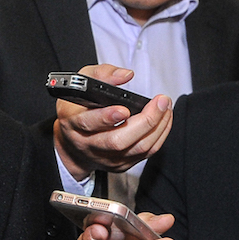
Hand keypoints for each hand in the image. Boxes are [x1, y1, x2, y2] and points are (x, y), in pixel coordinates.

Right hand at [54, 64, 173, 179]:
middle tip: (161, 102)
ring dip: (157, 127)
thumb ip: (102, 75)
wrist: (72, 143)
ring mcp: (105, 157)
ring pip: (136, 148)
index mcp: (73, 122)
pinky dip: (159, 136)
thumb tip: (126, 75)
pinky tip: (164, 120)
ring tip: (166, 108)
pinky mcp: (120, 164)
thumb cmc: (78, 108)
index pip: (88, 123)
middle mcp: (87, 144)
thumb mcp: (82, 84)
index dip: (106, 118)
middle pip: (118, 141)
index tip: (124, 109)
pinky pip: (145, 153)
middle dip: (145, 122)